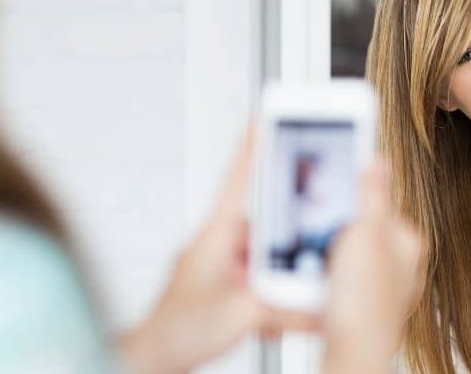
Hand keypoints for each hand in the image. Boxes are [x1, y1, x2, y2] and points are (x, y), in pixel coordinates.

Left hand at [119, 129, 317, 373]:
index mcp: (214, 236)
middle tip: (305, 248)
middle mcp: (215, 246)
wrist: (150, 361)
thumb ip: (287, 307)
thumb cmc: (174, 332)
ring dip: (278, 277)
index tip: (263, 120)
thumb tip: (320, 306)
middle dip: (287, 241)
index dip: (252, 149)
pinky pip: (255, 282)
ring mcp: (217, 268)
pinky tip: (278, 317)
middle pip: (264, 226)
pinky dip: (270, 297)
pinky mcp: (220, 290)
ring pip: (262, 258)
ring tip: (288, 298)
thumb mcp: (244, 314)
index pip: (238, 181)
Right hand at [323, 159, 423, 372]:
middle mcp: (402, 266)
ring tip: (320, 266)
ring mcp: (384, 289)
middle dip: (338, 231)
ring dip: (329, 258)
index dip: (350, 202)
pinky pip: (340, 283)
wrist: (353, 352)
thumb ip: (372, 193)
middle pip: (361, 231)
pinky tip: (319, 287)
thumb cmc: (365, 302)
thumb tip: (379, 160)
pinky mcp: (363, 308)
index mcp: (409, 243)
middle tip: (322, 238)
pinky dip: (327, 282)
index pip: (379, 205)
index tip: (332, 200)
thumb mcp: (366, 231)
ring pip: (348, 258)